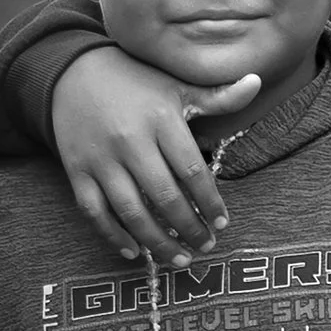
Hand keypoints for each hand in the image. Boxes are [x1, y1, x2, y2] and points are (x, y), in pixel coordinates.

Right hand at [52, 44, 260, 259]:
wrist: (73, 71)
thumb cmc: (135, 82)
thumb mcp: (177, 86)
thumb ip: (217, 95)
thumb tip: (257, 81)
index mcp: (160, 119)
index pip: (192, 170)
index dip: (209, 201)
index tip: (222, 222)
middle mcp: (130, 140)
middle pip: (165, 196)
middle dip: (189, 228)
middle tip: (206, 246)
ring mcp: (101, 158)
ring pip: (131, 211)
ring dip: (158, 241)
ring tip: (179, 258)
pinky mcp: (77, 170)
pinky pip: (94, 212)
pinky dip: (113, 236)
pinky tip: (134, 253)